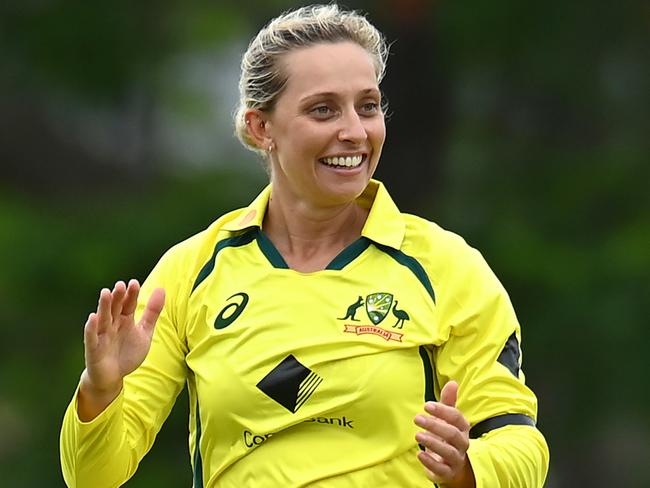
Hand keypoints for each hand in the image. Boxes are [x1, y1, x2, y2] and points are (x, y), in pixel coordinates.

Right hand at [78, 280, 164, 419]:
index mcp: (125, 319)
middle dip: (117, 297)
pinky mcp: (93, 349)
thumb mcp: (145, 332)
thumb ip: (152, 312)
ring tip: (106, 293)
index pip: (128, 304)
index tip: (134, 283)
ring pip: (103, 318)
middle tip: (121, 285)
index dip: (131, 294)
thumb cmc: (127, 352)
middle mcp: (112, 324)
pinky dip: (91, 327)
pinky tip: (93, 317)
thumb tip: (161, 289)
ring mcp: (102, 335)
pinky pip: (91, 337)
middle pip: (115, 308)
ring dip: (104, 306)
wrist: (113, 377)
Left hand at [414, 381, 474, 487]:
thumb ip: (448, 402)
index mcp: (462, 428)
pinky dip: (431, 463)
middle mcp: (462, 443)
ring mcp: (456, 459)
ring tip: (417, 435)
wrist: (453, 465)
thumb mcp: (448, 419)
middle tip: (417, 418)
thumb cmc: (448, 436)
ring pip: (449, 452)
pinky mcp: (448, 472)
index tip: (427, 405)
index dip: (443, 411)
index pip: (457, 418)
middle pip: (453, 434)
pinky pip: (442, 469)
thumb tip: (452, 382)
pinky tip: (420, 455)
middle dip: (435, 425)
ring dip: (433, 443)